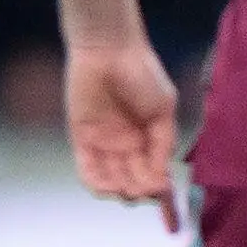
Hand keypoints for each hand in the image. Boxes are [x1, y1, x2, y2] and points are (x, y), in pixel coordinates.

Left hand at [64, 38, 178, 212]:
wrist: (109, 50)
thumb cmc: (142, 74)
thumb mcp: (164, 109)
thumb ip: (163, 143)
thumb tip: (162, 176)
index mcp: (149, 139)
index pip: (154, 173)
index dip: (160, 189)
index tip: (164, 195)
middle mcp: (127, 145)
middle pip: (133, 181)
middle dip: (139, 189)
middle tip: (143, 188)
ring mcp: (104, 143)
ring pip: (111, 180)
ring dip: (119, 189)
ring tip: (126, 187)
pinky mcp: (81, 138)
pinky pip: (87, 168)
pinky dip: (95, 181)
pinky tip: (106, 186)